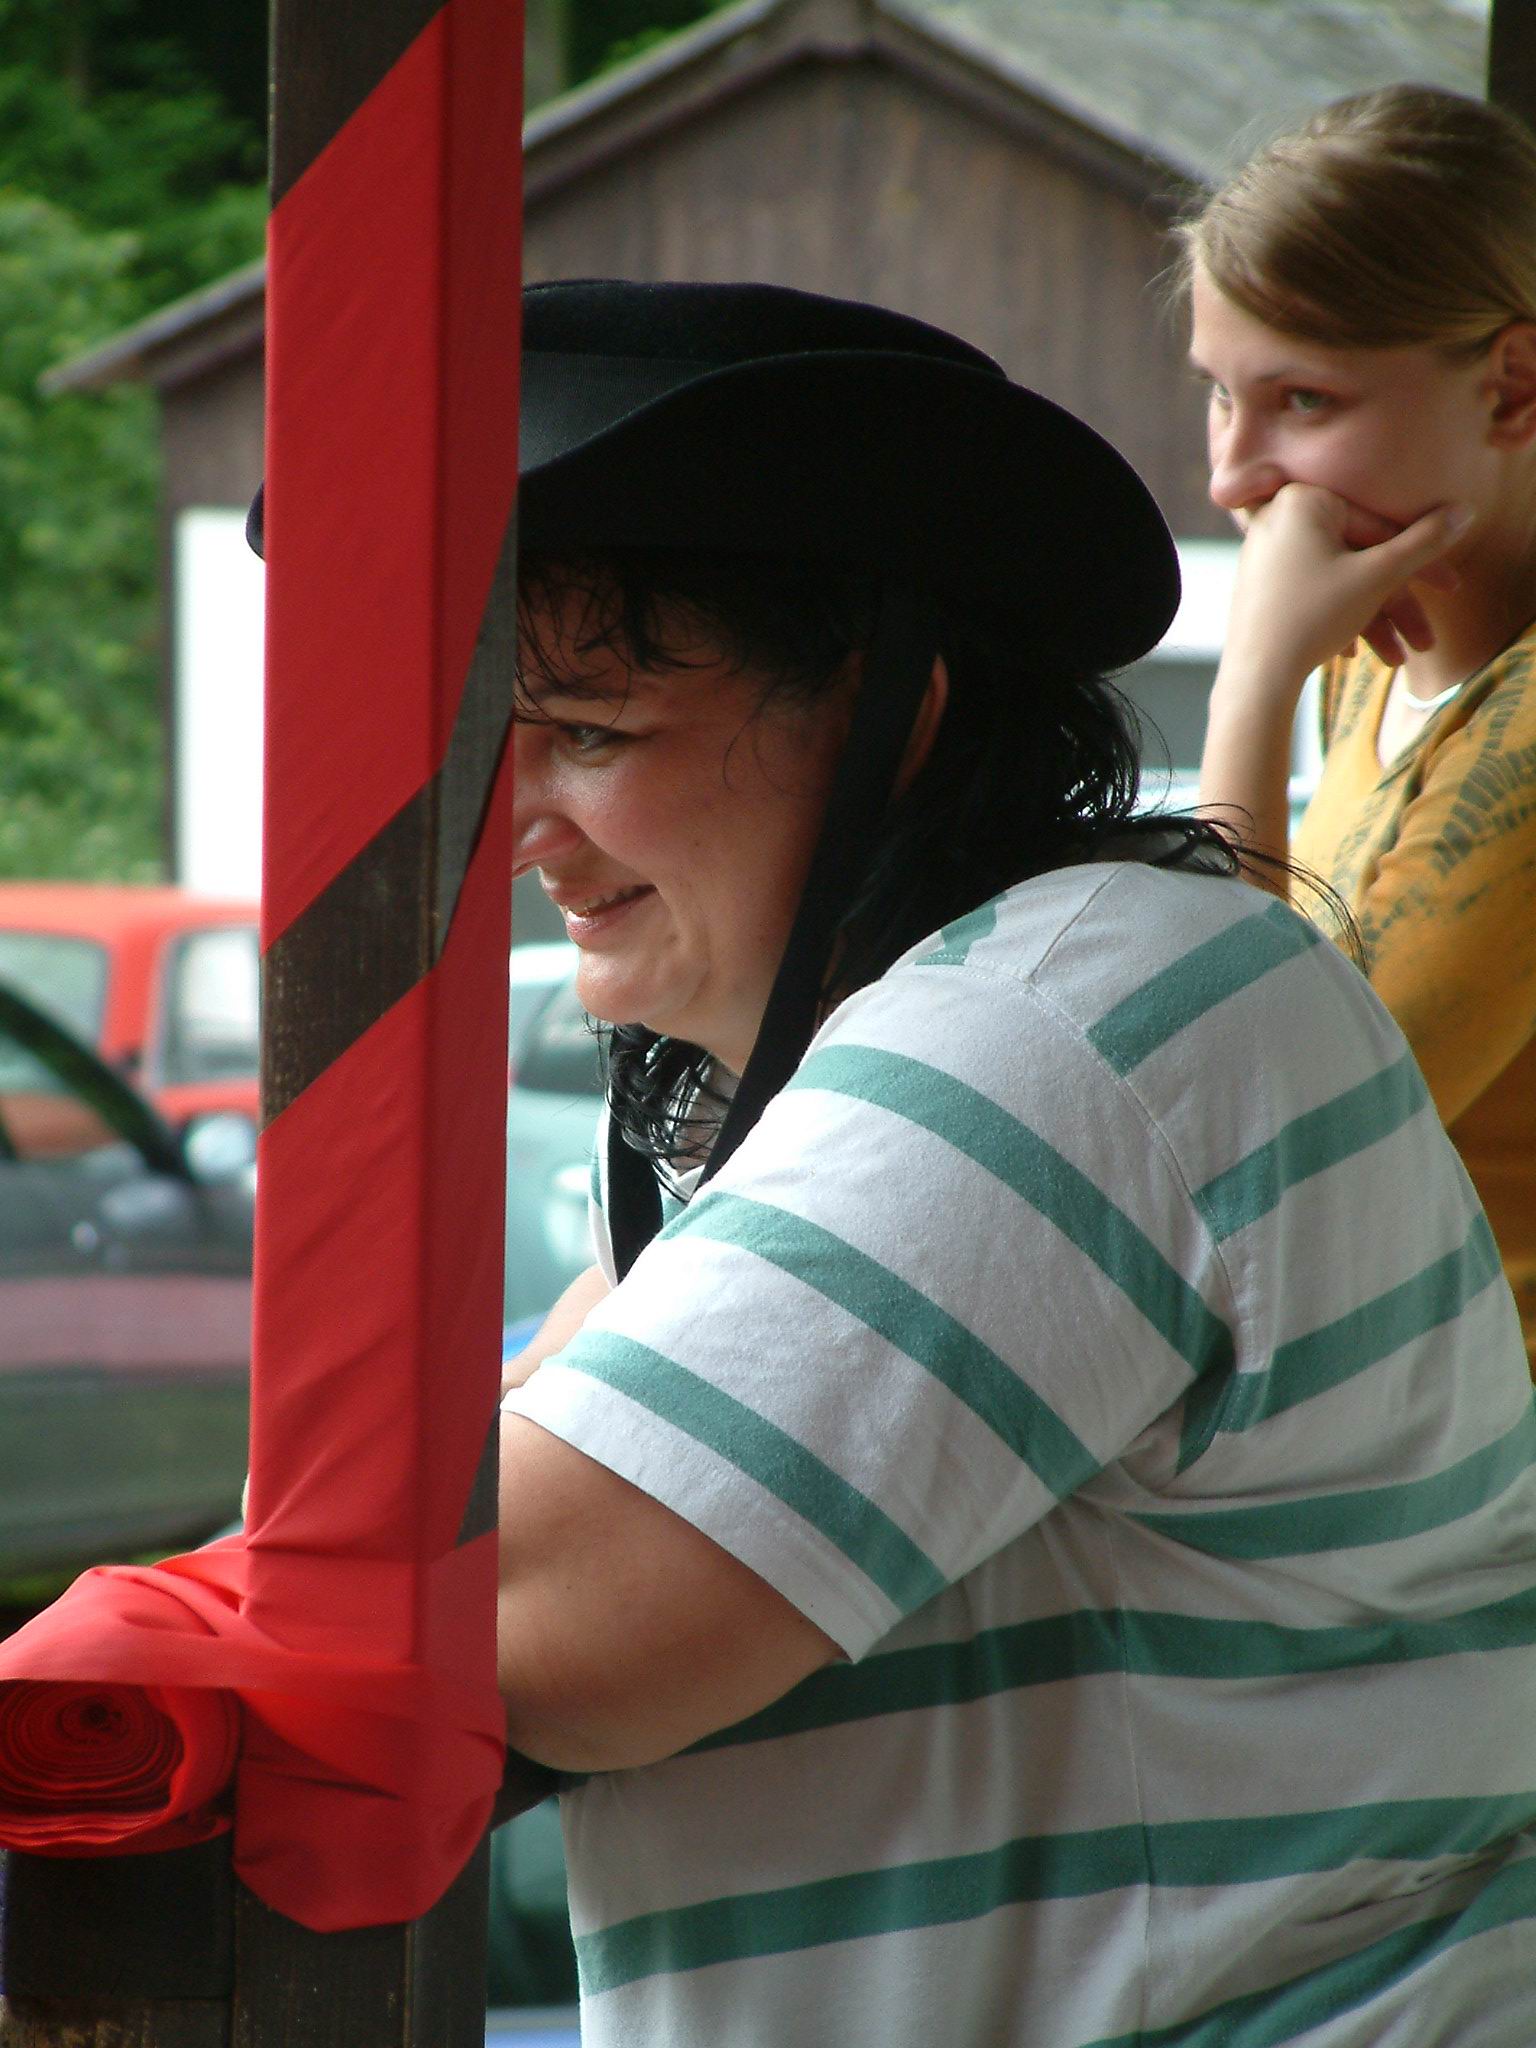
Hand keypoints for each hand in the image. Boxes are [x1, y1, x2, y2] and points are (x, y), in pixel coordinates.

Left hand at [1223, 484, 1470, 702]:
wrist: (1253, 677)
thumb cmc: (1313, 618)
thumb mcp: (1379, 576)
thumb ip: (1425, 542)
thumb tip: (1465, 511)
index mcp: (1305, 499)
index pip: (1379, 528)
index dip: (1422, 564)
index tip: (1452, 589)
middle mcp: (1278, 516)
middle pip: (1358, 557)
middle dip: (1396, 604)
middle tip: (1426, 641)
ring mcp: (1264, 551)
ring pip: (1337, 580)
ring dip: (1372, 620)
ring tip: (1396, 661)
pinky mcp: (1258, 583)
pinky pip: (1309, 592)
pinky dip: (1334, 619)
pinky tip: (1350, 655)